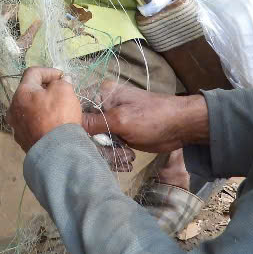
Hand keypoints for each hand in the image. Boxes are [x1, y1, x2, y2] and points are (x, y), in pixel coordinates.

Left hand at [8, 67, 83, 151]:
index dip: (49, 71)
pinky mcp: (21, 140)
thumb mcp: (64, 91)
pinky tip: (51, 125)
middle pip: (29, 92)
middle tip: (60, 92)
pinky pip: (31, 124)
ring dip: (41, 106)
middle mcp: (13, 108)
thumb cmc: (59, 117)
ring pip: (28, 109)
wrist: (55, 151)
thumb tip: (61, 80)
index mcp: (21, 93)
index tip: (62, 77)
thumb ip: (61, 82)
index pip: (32, 73)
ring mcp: (15, 125)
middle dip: (45, 89)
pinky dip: (40, 121)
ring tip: (56, 109)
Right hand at [79, 81, 207, 153]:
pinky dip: (115, 155)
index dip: (77, 127)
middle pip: (86, 128)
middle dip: (97, 144)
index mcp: (102, 94)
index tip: (81, 143)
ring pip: (97, 140)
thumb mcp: (121, 120)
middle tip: (113, 154)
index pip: (77, 109)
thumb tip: (70, 125)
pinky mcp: (120, 133)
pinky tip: (127, 160)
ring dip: (109, 152)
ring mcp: (112, 121)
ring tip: (126, 156)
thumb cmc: (152, 117)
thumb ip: (95, 122)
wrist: (182, 126)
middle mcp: (104, 106)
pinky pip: (108, 146)